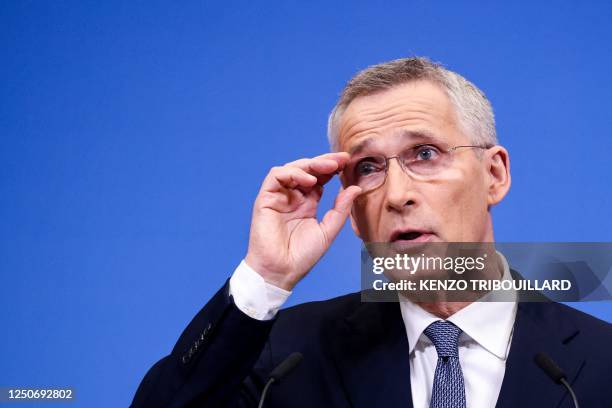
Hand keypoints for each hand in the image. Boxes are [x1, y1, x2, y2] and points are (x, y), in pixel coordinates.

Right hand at [245, 152, 361, 290]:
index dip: (332, 169)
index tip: (349, 162)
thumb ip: (340, 209)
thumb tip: (355, 188)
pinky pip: (276, 176)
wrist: (281, 271)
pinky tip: (309, 180)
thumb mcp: (328, 231)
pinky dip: (292, 173)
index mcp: (307, 203)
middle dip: (324, 162)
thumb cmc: (302, 257)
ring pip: (291, 168)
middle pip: (307, 170)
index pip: (320, 178)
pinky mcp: (265, 198)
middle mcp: (292, 197)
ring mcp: (278, 197)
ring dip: (310, 164)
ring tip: (328, 168)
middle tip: (342, 159)